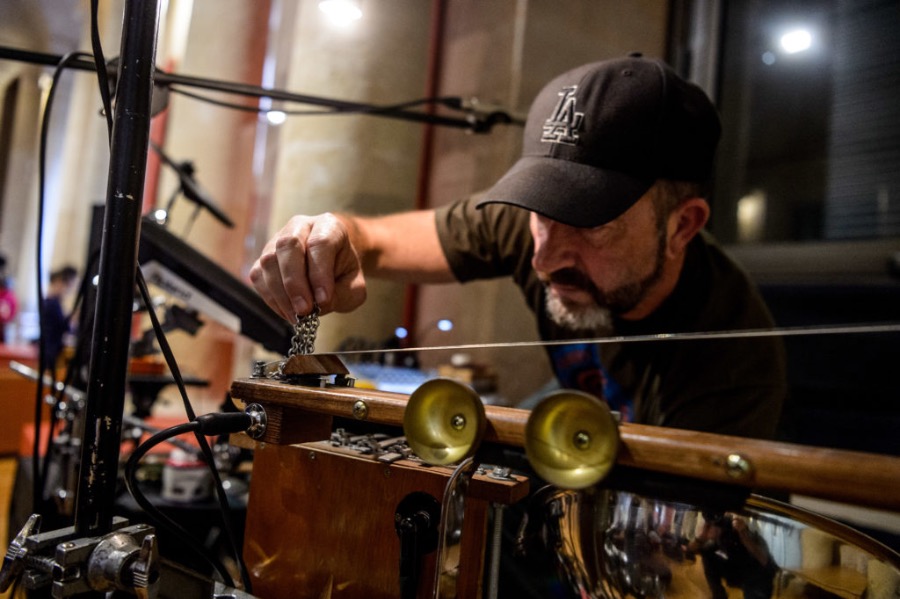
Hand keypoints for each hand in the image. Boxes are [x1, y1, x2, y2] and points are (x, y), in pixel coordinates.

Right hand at [249, 213, 366, 319]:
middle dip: (295, 282)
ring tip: (297, 315)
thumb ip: (342, 294)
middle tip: (304, 310)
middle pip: (288, 246)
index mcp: (329, 227)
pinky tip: (287, 312)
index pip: (320, 243)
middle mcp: (300, 227)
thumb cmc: (343, 272)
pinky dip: (271, 298)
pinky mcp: (263, 259)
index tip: (324, 299)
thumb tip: (318, 304)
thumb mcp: (355, 285)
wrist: (333, 265)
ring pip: (269, 261)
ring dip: (281, 294)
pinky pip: (259, 277)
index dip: (320, 273)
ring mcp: (277, 241)